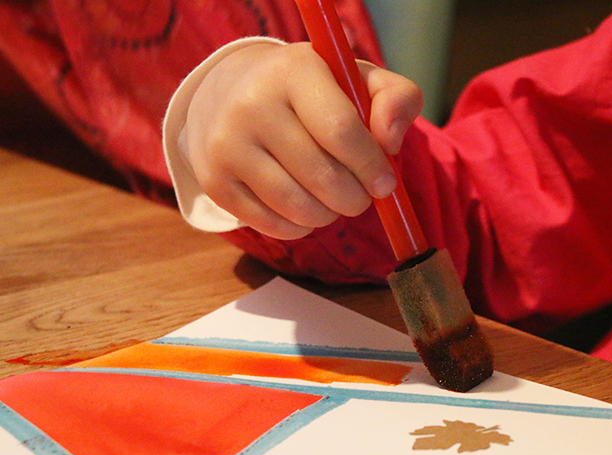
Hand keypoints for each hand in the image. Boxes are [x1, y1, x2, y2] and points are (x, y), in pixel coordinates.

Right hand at [183, 41, 422, 238]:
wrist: (233, 96)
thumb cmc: (314, 93)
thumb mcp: (359, 81)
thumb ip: (396, 99)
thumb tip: (390, 142)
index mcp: (294, 69)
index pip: (341, 130)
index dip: (371, 167)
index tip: (385, 183)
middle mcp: (252, 103)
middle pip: (323, 177)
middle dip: (355, 199)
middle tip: (361, 196)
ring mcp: (227, 144)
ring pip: (298, 207)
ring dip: (329, 215)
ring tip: (334, 201)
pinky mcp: (214, 181)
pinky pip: (272, 225)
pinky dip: (300, 227)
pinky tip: (306, 208)